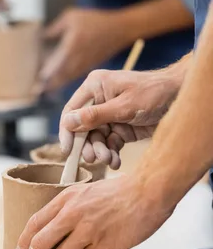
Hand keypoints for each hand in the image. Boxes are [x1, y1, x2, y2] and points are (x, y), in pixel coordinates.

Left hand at [17, 174, 174, 248]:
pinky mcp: (103, 245)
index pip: (35, 222)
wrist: (147, 192)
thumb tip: (57, 226)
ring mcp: (87, 231)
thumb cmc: (121, 191)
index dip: (24, 240)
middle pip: (40, 243)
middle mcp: (73, 214)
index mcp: (67, 198)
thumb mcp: (87, 190)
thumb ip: (71, 206)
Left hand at [39, 8, 129, 90]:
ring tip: (44, 91)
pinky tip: (58, 83)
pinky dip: (65, 81)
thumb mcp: (72, 17)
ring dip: (55, 85)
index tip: (36, 81)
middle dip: (48, 85)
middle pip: (59, 76)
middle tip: (36, 91)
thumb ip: (55, 28)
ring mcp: (84, 65)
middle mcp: (77, 60)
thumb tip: (42, 36)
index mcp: (71, 47)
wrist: (119, 29)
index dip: (44, 74)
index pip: (54, 65)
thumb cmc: (95, 21)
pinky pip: (74, 76)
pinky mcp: (88, 67)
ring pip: (66, 79)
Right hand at [59, 67, 181, 167]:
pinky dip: (111, 153)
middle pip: (83, 128)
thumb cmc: (153, 93)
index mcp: (95, 87)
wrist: (181, 97)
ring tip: (108, 160)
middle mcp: (99, 100)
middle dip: (87, 145)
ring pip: (96, 138)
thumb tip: (68, 122)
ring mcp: (110, 115)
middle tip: (93, 159)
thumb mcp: (124, 106)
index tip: (68, 151)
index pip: (72, 111)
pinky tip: (115, 161)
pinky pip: (110, 143)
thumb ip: (95, 116)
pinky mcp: (121, 127)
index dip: (67, 131)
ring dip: (100, 151)